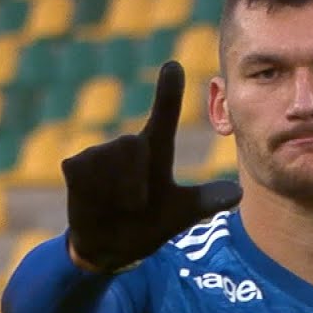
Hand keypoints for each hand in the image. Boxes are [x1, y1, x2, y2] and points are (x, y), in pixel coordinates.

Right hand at [61, 61, 241, 273]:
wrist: (111, 248)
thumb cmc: (149, 224)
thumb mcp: (181, 214)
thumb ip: (206, 201)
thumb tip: (238, 192)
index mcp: (155, 150)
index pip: (164, 115)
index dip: (168, 92)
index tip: (173, 65)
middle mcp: (128, 145)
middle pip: (131, 144)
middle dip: (135, 181)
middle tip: (137, 205)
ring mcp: (98, 153)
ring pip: (108, 159)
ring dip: (117, 192)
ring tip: (118, 206)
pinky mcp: (74, 165)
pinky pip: (85, 173)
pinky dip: (94, 195)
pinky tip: (96, 203)